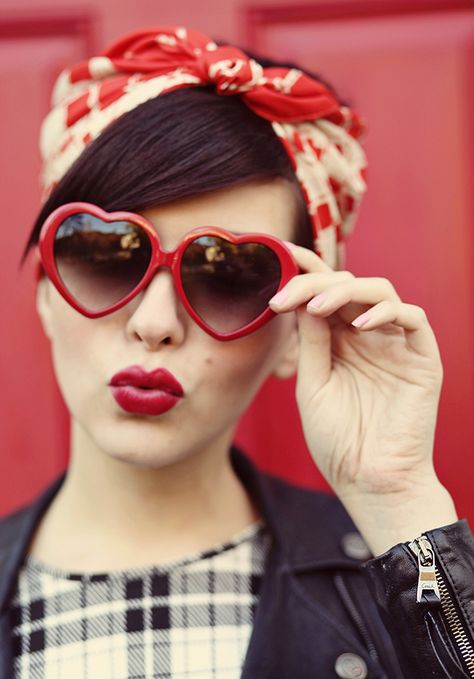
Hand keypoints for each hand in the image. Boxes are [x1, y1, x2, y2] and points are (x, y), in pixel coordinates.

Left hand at [269, 244, 444, 499]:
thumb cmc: (338, 440)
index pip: (323, 294)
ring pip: (379, 290)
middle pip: (346, 285)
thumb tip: (301, 299)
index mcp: (339, 340)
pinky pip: (412, 318)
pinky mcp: (422, 357)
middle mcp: (367, 335)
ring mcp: (395, 344)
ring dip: (345, 290)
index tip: (277, 256)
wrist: (369, 482)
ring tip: (317, 307)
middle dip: (315, 282)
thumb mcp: (313, 384)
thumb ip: (312, 341)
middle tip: (287, 294)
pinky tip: (358, 326)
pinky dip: (386, 312)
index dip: (304, 271)